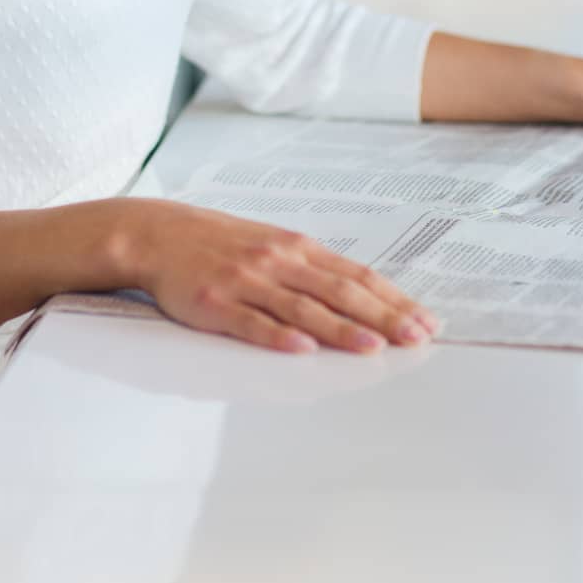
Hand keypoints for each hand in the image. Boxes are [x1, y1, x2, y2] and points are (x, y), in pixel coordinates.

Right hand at [124, 198, 438, 354]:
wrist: (158, 233)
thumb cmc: (219, 243)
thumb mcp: (271, 245)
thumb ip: (310, 269)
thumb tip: (358, 294)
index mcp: (296, 248)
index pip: (356, 276)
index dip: (393, 299)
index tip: (425, 320)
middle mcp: (277, 261)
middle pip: (339, 292)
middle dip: (382, 316)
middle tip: (416, 338)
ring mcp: (246, 282)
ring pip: (302, 308)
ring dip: (340, 329)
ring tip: (372, 347)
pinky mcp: (214, 303)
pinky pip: (251, 322)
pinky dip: (278, 335)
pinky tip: (301, 348)